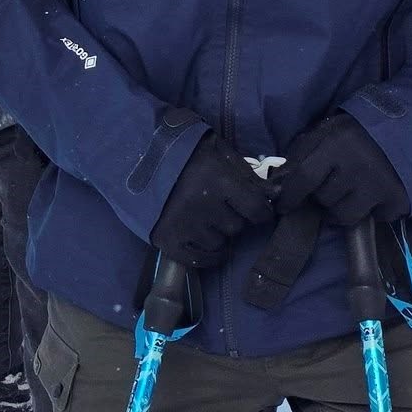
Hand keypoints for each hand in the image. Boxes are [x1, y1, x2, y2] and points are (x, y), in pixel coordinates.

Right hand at [150, 131, 276, 268]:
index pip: (257, 210)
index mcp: (217, 180)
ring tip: (204, 217)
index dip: (261, 212)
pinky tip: (204, 241)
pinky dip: (206, 255)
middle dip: (233, 218)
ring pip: (219, 243)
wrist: (135, 153)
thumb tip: (275, 196)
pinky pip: (198, 260)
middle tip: (220, 205)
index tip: (256, 210)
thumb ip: (247, 174)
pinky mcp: (166, 239)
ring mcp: (183, 225)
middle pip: (237, 227)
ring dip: (217, 233)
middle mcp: (202, 206)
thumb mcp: (219, 151)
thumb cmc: (184, 150)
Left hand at [276, 114, 408, 226]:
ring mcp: (378, 186)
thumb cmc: (356, 132)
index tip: (283, 206)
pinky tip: (373, 197)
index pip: (304, 177)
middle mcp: (357, 167)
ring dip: (341, 208)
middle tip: (332, 183)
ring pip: (343, 215)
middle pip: (323, 198)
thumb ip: (302, 153)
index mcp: (336, 144)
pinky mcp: (397, 200)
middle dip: (321, 195)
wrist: (404, 129)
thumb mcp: (326, 131)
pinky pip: (373, 219)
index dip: (290, 196)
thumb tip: (280, 182)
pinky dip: (372, 212)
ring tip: (349, 193)